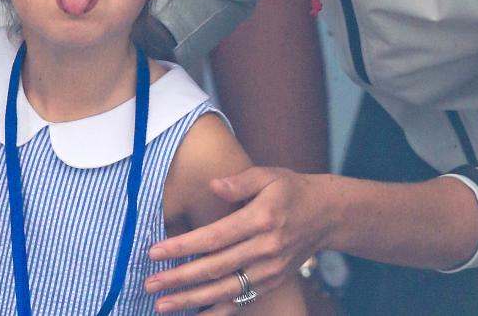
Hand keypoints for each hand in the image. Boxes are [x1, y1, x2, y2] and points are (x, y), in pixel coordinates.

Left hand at [145, 167, 332, 313]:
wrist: (327, 215)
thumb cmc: (291, 190)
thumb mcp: (268, 175)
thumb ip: (239, 181)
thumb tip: (213, 185)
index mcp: (260, 219)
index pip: (214, 237)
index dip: (183, 247)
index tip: (155, 252)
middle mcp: (265, 248)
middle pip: (215, 267)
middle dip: (179, 278)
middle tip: (149, 283)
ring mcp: (270, 270)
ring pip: (225, 290)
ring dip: (191, 300)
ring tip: (162, 305)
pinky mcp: (272, 282)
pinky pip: (241, 301)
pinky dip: (216, 312)